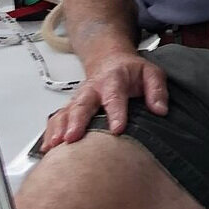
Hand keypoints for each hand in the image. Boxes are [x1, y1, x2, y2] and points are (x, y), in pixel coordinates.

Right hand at [41, 48, 165, 151]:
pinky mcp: (71, 107)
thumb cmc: (130, 71)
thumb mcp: (151, 73)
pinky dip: (51, 132)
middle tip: (72, 138)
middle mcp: (92, 90)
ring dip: (59, 129)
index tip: (117, 129)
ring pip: (65, 112)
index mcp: (113, 80)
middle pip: (82, 105)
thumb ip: (157, 90)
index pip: (114, 97)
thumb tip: (160, 110)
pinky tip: (48, 148)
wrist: (109, 59)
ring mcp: (79, 99)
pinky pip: (57, 119)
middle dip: (76, 122)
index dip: (115, 113)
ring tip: (54, 146)